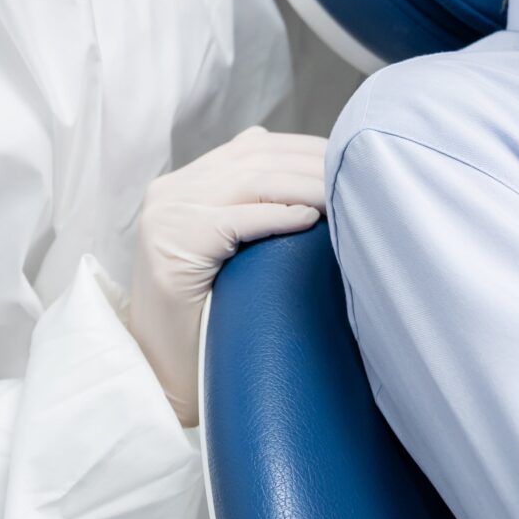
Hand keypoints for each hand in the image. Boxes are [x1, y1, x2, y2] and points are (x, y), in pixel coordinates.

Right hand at [126, 126, 325, 425]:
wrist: (160, 373)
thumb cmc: (205, 316)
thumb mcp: (225, 248)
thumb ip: (249, 208)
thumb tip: (311, 184)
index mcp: (182, 185)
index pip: (252, 146)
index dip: (304, 149)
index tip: (347, 157)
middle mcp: (170, 192)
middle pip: (255, 159)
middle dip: (312, 164)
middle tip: (357, 173)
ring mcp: (167, 216)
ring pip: (251, 181)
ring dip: (306, 185)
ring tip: (343, 194)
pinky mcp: (173, 245)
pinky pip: (237, 220)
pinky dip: (278, 216)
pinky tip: (311, 218)